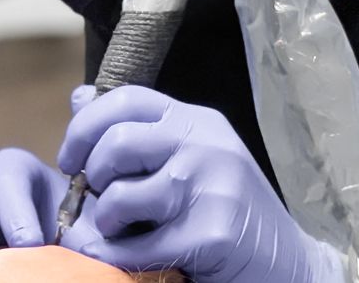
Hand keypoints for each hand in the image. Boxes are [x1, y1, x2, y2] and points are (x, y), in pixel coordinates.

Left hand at [57, 85, 343, 281]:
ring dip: (105, 222)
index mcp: (199, 121)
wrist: (288, 261)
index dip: (85, 126)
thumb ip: (142, 131)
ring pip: (121, 198)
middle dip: (91, 177)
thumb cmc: (229, 211)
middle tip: (95, 199)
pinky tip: (135, 257)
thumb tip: (81, 96)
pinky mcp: (213, 232)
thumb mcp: (192, 158)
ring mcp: (213, 187)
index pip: (127, 99)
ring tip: (118, 231)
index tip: (71, 159)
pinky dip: (120, 257)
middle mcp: (207, 144)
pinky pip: (138, 247)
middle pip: (118, 143)